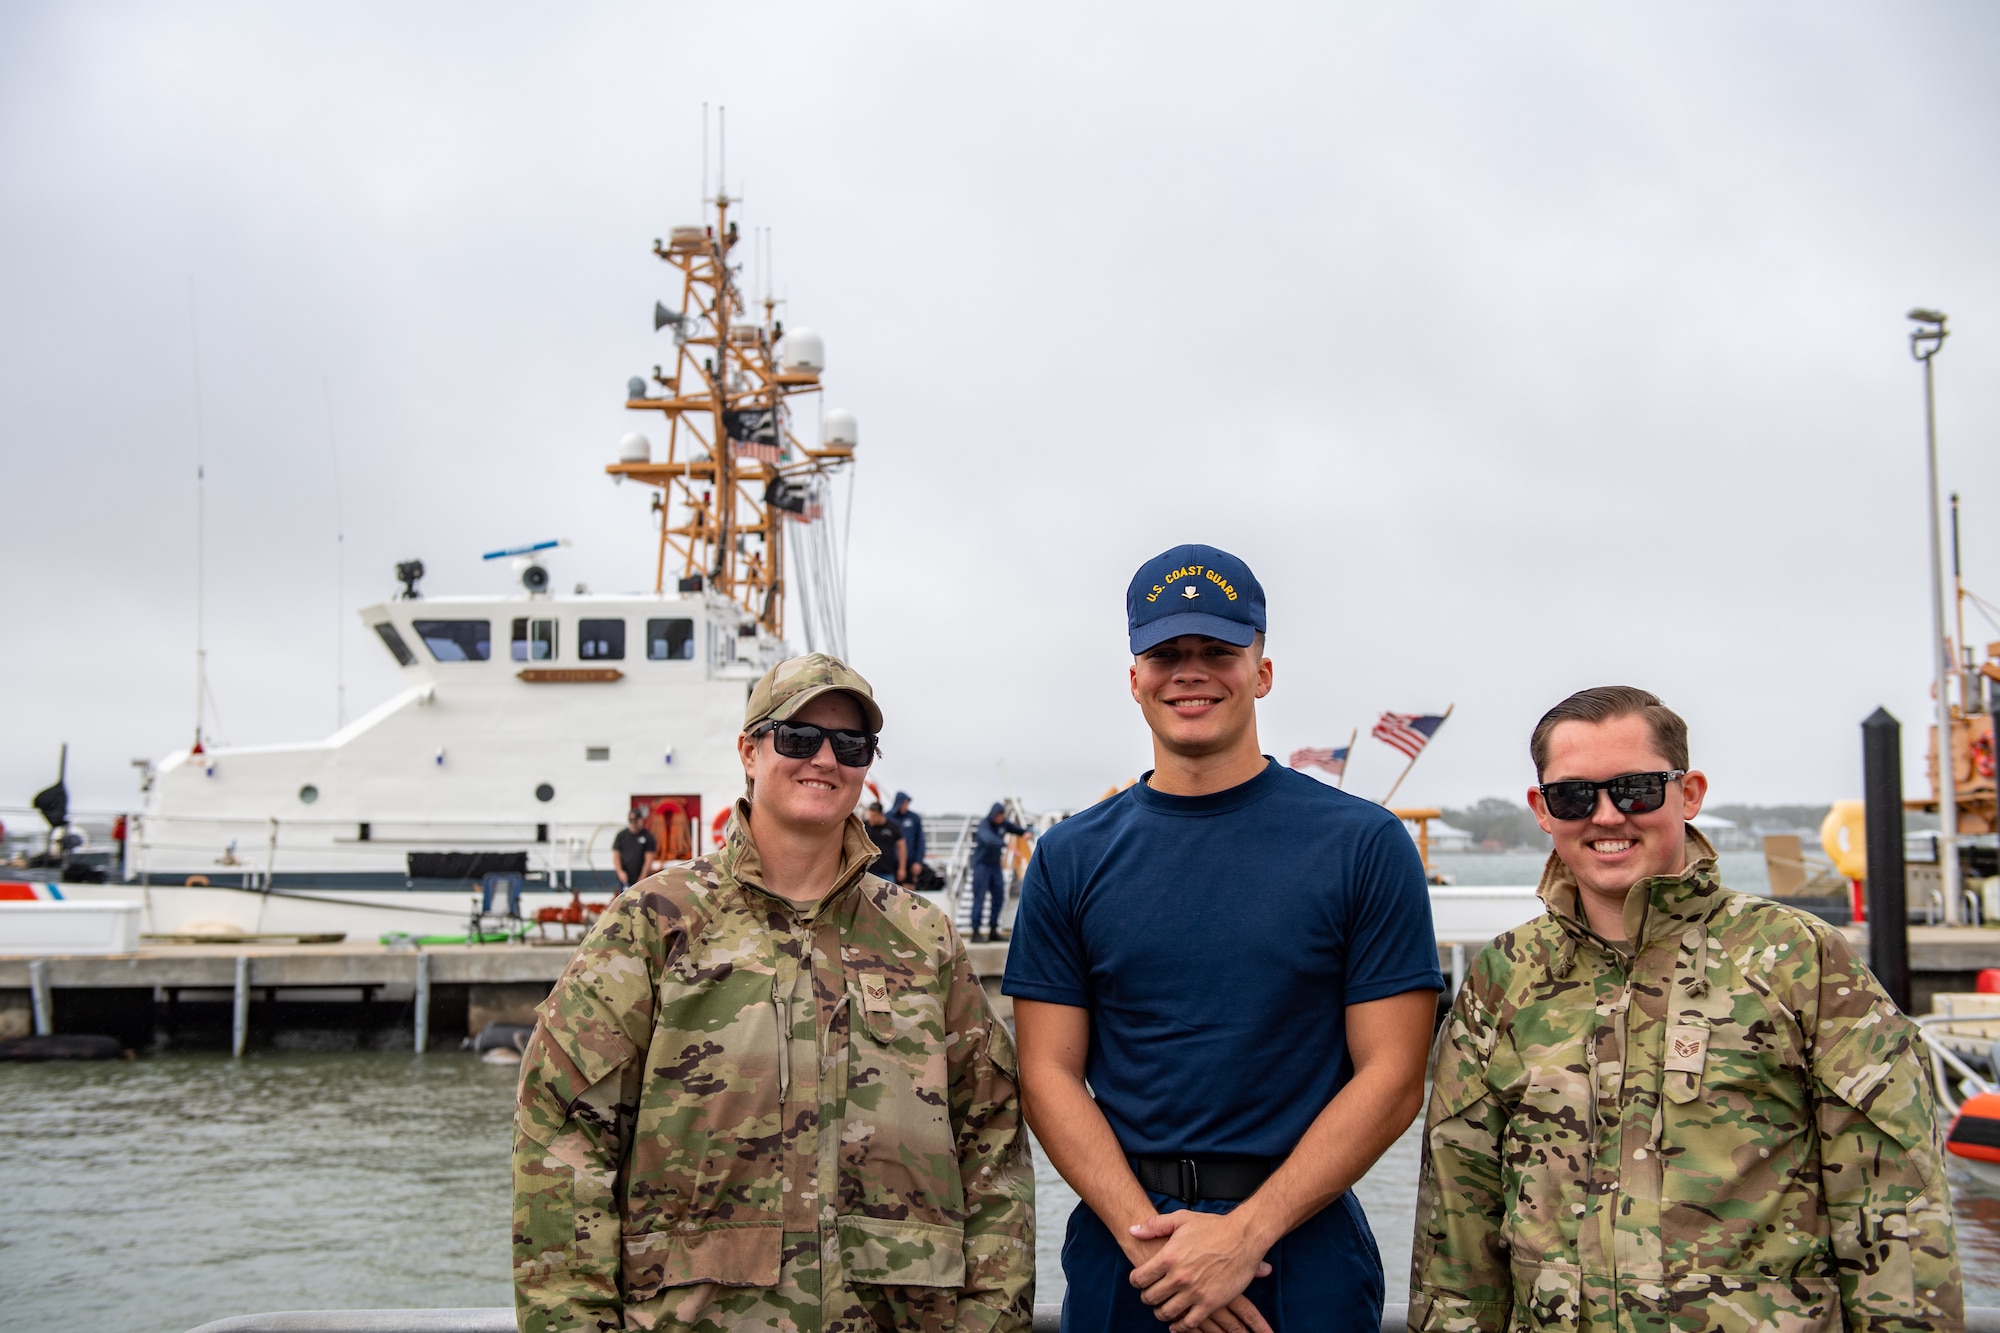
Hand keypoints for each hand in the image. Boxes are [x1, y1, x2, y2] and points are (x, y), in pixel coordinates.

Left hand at [1127, 1211, 1273, 1332]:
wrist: (1243, 1237)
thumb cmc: (1214, 1227)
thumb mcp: (1181, 1219)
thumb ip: (1154, 1226)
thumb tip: (1133, 1231)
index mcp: (1168, 1256)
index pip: (1139, 1278)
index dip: (1136, 1281)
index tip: (1140, 1281)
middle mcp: (1179, 1277)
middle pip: (1150, 1298)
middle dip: (1148, 1297)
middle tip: (1152, 1295)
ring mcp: (1194, 1292)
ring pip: (1167, 1313)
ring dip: (1161, 1313)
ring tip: (1163, 1308)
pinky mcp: (1210, 1303)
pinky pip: (1189, 1323)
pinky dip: (1180, 1326)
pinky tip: (1178, 1323)